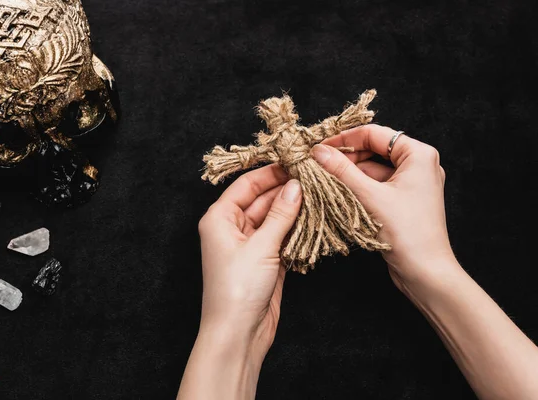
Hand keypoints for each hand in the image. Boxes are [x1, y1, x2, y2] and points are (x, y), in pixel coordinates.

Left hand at [178, 166, 301, 399]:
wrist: (238, 334)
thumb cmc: (237, 289)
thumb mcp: (260, 247)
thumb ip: (280, 215)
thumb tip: (296, 185)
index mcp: (220, 219)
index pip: (246, 185)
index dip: (270, 172)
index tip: (294, 161)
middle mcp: (233, 228)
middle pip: (262, 199)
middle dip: (286, 189)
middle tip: (314, 176)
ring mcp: (251, 245)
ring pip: (275, 218)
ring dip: (294, 209)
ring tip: (319, 193)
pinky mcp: (266, 260)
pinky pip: (282, 236)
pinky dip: (296, 228)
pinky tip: (314, 218)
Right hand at [311, 124, 454, 290]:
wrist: (426, 272)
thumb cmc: (406, 232)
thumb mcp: (370, 196)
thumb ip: (342, 170)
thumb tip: (319, 152)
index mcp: (419, 154)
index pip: (375, 134)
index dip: (344, 139)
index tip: (319, 147)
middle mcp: (419, 164)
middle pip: (374, 151)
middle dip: (346, 158)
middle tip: (318, 164)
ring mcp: (412, 184)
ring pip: (373, 170)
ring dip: (350, 174)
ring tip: (323, 179)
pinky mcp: (404, 201)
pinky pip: (378, 186)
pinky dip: (359, 188)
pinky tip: (338, 193)